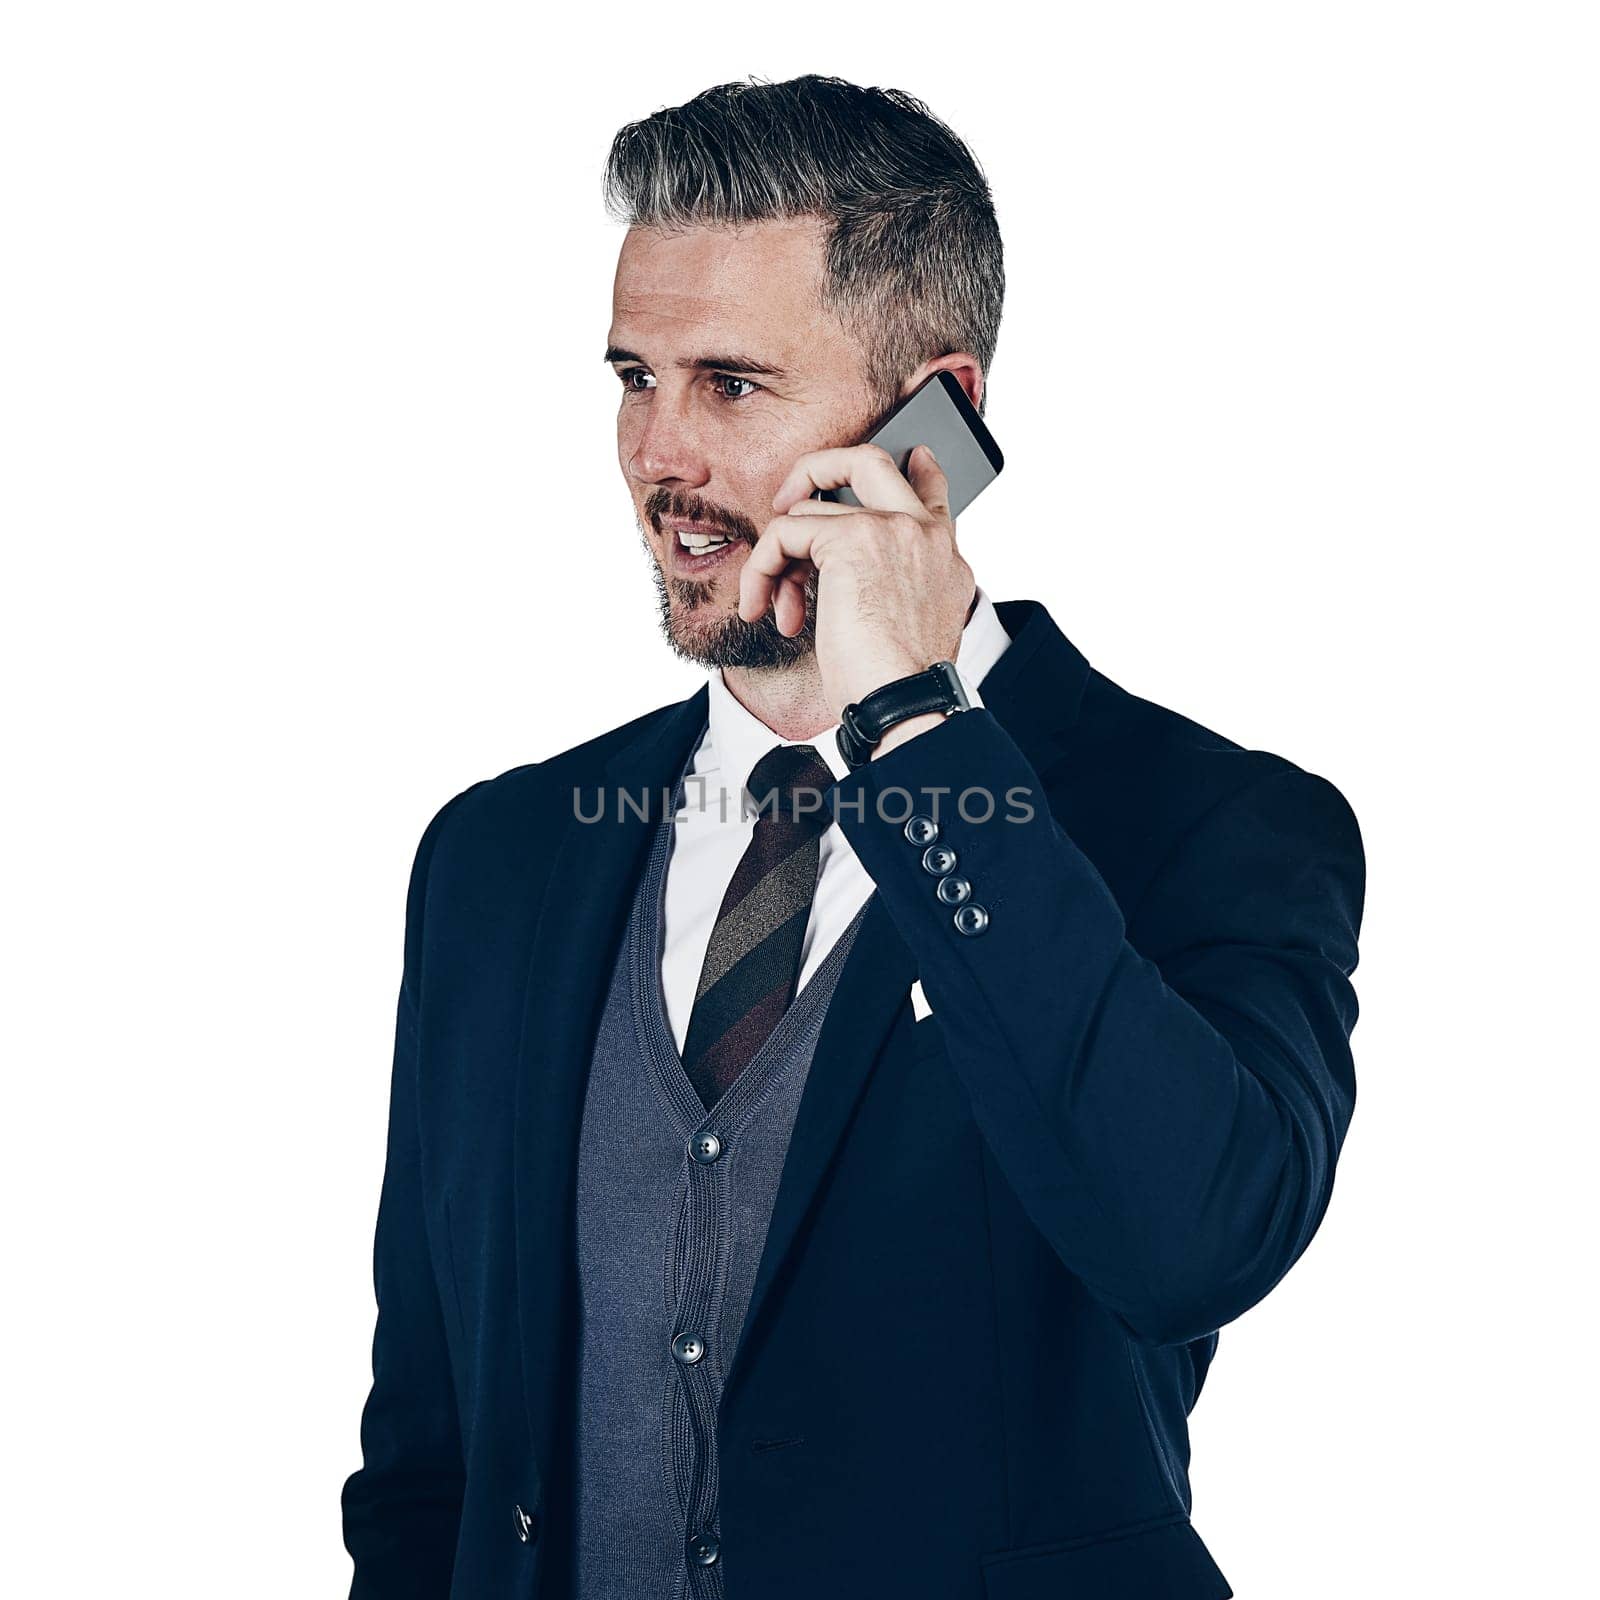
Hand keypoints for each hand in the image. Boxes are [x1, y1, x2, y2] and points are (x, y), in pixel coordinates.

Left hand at [740, 442, 975, 724]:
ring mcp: (893, 529)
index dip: (915, 465)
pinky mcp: (853, 539)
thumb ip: (890, 584)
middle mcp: (926, 533)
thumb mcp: (906, 627)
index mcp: (945, 556)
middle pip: (869, 460)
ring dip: (777, 561)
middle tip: (786, 502)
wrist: (904, 702)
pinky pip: (784, 534)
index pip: (932, 488)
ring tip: (777, 606)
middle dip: (816, 470)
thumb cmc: (898, 683)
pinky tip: (763, 606)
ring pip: (807, 512)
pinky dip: (761, 569)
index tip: (910, 454)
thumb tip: (835, 570)